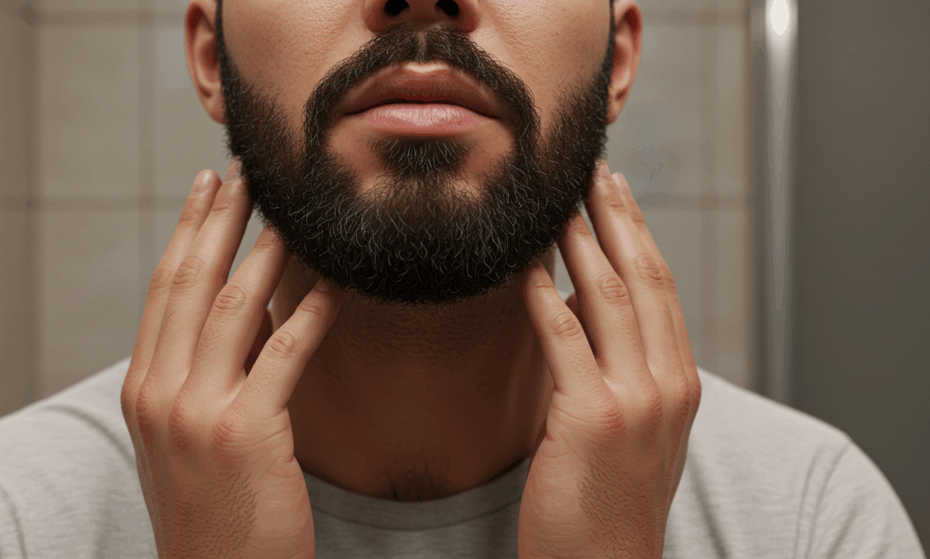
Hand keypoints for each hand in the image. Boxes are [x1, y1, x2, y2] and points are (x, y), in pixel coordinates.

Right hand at [120, 160, 344, 558]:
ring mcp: (195, 412)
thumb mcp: (187, 439)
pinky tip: (336, 282)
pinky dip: (312, 311)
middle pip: (190, 282)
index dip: (187, 231)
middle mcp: (158, 392)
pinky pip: (285, 353)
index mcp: (141, 389)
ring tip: (294, 209)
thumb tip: (249, 314)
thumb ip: (207, 374)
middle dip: (221, 218)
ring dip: (267, 248)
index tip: (207, 187)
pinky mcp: (244, 433)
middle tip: (248, 170)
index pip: (163, 290)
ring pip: (233, 306)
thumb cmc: (212, 513)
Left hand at [516, 162, 702, 558]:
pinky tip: (525, 261)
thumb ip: (624, 372)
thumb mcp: (636, 433)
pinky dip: (544, 291)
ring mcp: (635, 399)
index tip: (617, 193)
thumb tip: (589, 312)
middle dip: (616, 216)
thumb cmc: (610, 506)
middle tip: (592, 169)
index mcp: (682, 384)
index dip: (640, 234)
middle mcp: (668, 383)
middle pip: (644, 277)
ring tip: (558, 197)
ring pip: (609, 294)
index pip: (663, 289)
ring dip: (581, 238)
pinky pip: (563, 336)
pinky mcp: (591, 417)